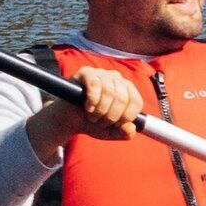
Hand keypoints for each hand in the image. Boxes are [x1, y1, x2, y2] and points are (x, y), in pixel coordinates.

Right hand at [27, 67, 146, 157]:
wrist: (68, 118)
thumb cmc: (92, 122)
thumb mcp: (109, 132)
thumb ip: (123, 133)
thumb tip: (132, 129)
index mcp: (128, 90)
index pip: (136, 102)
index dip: (127, 117)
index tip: (116, 124)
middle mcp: (117, 78)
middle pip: (122, 98)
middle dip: (111, 116)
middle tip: (101, 122)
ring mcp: (102, 73)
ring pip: (109, 92)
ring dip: (100, 111)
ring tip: (92, 117)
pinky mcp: (86, 72)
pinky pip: (94, 84)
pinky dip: (92, 100)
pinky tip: (88, 108)